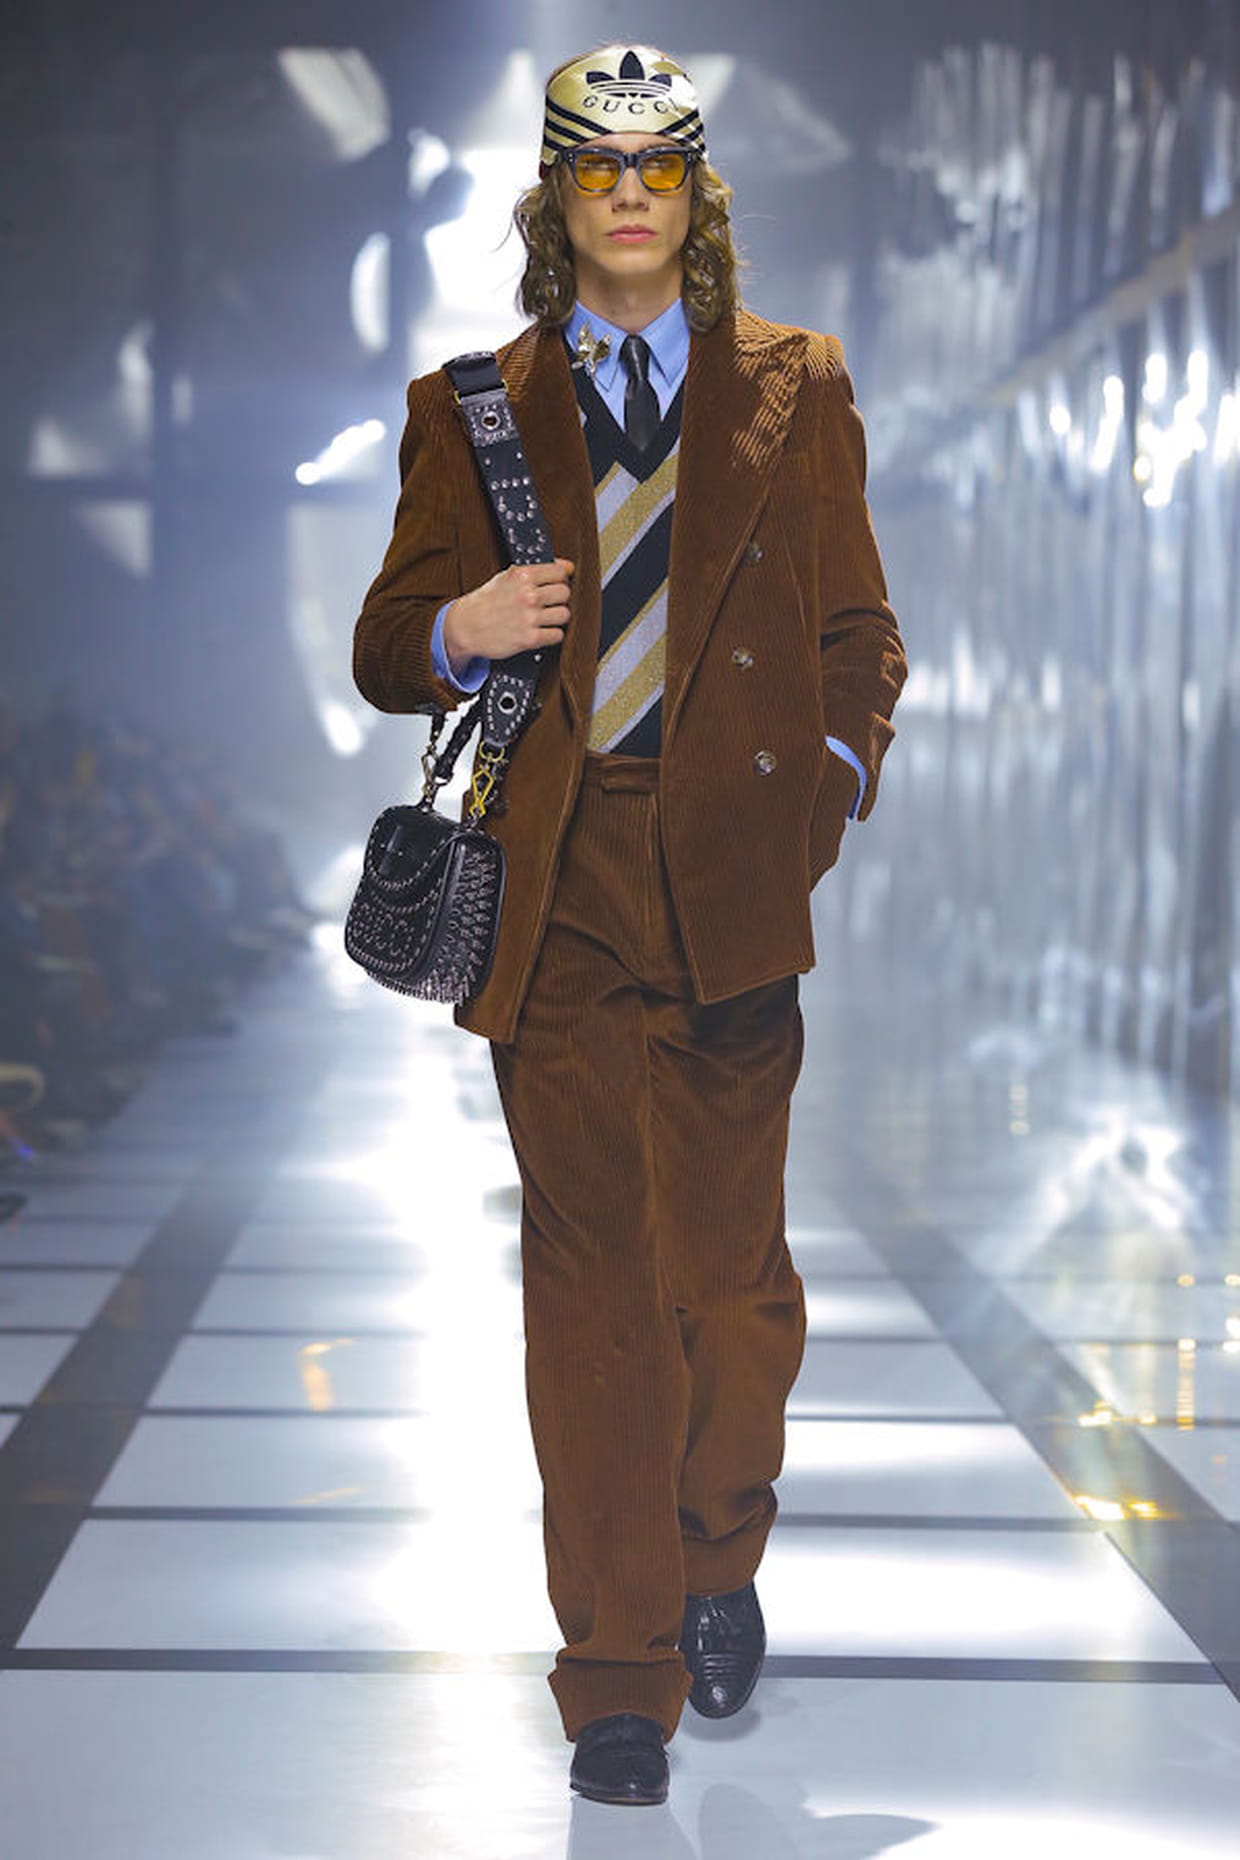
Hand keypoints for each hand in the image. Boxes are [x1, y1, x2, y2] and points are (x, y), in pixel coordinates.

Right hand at [443, 559, 573, 672]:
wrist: (465, 626)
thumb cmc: (486, 602)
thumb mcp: (506, 578)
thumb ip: (537, 571)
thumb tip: (568, 567)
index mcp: (522, 576)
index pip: (560, 572)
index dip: (559, 579)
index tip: (553, 585)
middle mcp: (527, 595)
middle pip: (565, 593)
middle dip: (558, 599)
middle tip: (547, 604)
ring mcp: (529, 617)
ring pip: (564, 615)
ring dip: (556, 618)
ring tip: (543, 618)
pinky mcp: (530, 639)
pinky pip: (557, 635)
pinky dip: (551, 635)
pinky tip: (540, 631)